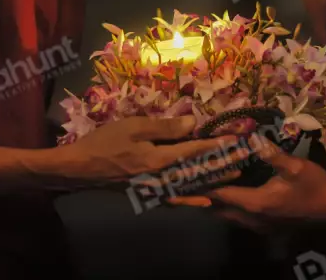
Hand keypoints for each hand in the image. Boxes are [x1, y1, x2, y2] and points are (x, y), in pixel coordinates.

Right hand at [56, 116, 246, 186]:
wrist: (80, 167)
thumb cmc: (105, 142)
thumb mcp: (134, 127)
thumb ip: (164, 127)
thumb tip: (193, 123)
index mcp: (159, 159)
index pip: (196, 151)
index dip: (218, 145)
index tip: (238, 139)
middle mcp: (162, 178)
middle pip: (199, 170)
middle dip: (223, 162)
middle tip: (245, 156)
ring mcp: (156, 189)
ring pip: (192, 186)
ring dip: (215, 180)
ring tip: (236, 175)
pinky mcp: (148, 194)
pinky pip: (175, 199)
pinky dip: (191, 200)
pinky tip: (204, 201)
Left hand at [167, 139, 325, 232]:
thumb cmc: (315, 185)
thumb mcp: (295, 167)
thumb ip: (272, 154)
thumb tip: (253, 139)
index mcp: (256, 204)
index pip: (218, 196)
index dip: (197, 189)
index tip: (178, 183)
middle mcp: (253, 219)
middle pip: (217, 210)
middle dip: (198, 198)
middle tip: (182, 185)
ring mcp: (260, 226)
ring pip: (227, 216)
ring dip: (212, 204)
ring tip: (198, 188)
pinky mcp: (267, 227)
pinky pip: (238, 218)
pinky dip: (227, 207)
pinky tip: (226, 195)